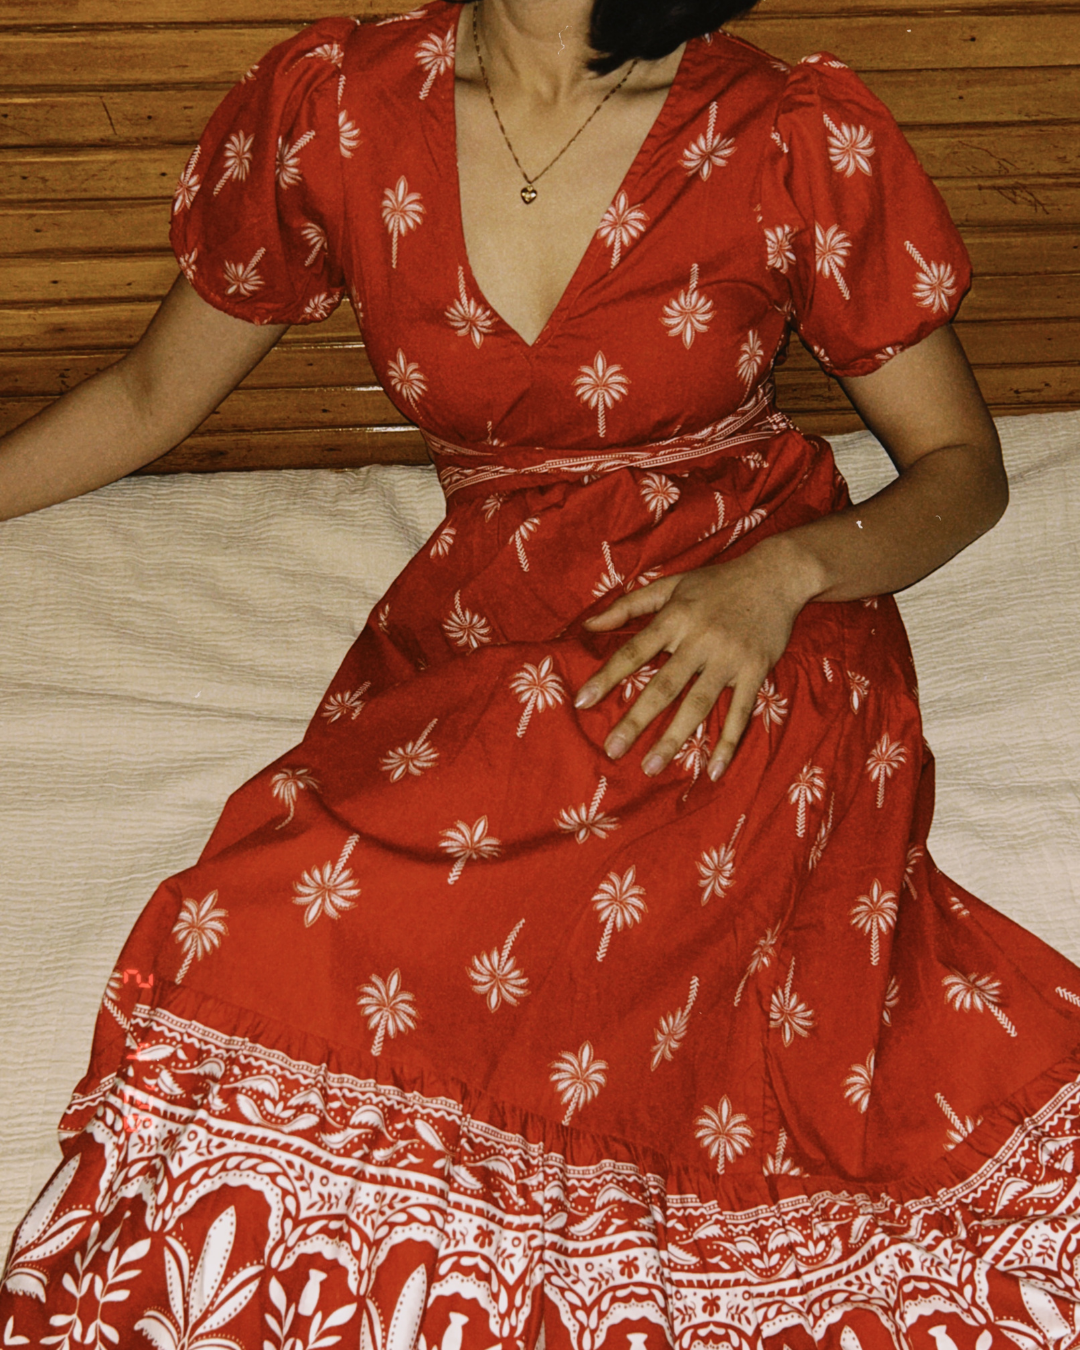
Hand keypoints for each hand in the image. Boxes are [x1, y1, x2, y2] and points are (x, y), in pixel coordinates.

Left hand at [574, 540, 808, 779]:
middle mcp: (700, 639)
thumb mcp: (671, 585)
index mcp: (675, 618)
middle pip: (663, 686)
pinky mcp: (755, 670)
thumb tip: (587, 626)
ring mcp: (729, 657)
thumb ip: (628, 605)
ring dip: (674, 738)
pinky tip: (714, 770)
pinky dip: (728, 742)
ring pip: (698, 704)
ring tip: (651, 767)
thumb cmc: (716, 582)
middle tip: (613, 750)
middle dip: (636, 720)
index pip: (634, 651)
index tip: (582, 702)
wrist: (777, 574)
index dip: (607, 676)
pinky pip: (740, 711)